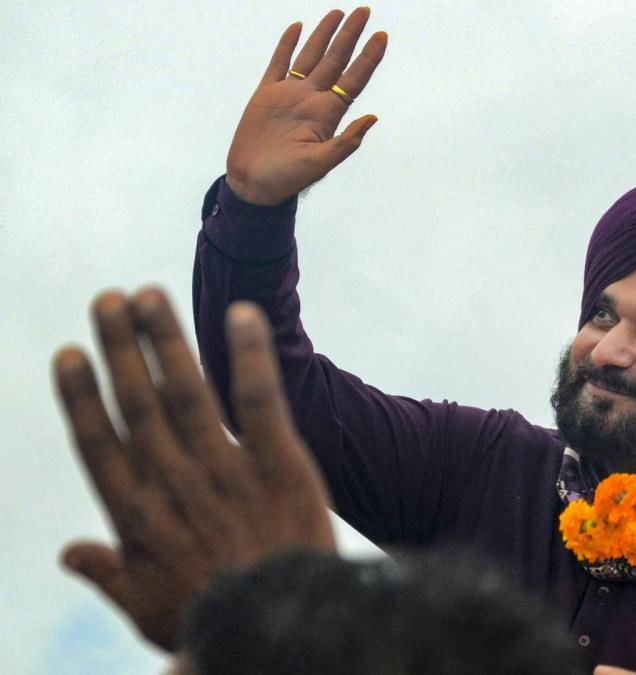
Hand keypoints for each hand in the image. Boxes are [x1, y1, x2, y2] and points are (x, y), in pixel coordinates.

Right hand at [56, 289, 335, 650]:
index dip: (81, 397)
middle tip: (108, 300)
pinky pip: (260, 399)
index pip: (99, 444)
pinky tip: (244, 313)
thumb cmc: (210, 619)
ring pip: (188, 393)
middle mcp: (175, 484)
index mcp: (136, 517)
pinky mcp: (279, 463)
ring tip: (149, 295)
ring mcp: (226, 470)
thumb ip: (106, 573)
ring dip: (167, 340)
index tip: (69, 355)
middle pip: (139, 405)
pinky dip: (250, 354)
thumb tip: (67, 554)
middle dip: (120, 349)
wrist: (282, 627)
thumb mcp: (144, 607)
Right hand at [225, 8, 387, 205]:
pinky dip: (287, 45)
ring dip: (324, 34)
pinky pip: (279, 63)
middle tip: (365, 11)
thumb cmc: (288, 178)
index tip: (382, 35)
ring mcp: (290, 94)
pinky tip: (298, 28)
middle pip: (336, 59)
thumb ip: (346, 141)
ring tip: (338, 13)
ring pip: (311, 56)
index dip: (368, 57)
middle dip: (350, 35)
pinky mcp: (266, 93)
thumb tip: (373, 118)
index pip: (355, 78)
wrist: (254, 182)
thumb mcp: (320, 163)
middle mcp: (313, 99)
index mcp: (328, 113)